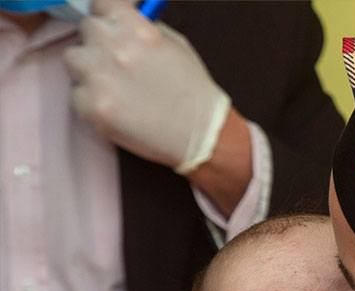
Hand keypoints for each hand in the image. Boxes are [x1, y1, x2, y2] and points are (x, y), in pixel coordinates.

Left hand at [63, 0, 230, 173]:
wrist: (203, 136)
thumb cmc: (193, 92)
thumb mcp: (176, 46)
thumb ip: (142, 28)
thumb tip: (120, 18)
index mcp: (138, 29)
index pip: (101, 4)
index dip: (108, 16)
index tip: (113, 27)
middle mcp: (115, 49)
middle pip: (86, 30)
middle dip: (101, 43)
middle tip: (118, 62)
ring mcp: (100, 79)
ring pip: (73, 59)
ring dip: (89, 69)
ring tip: (114, 86)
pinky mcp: (92, 107)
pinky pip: (77, 94)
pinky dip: (93, 101)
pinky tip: (118, 108)